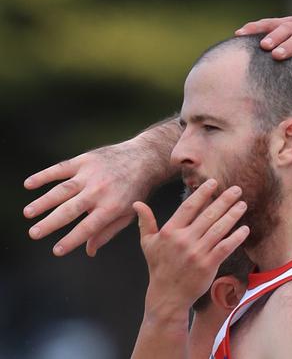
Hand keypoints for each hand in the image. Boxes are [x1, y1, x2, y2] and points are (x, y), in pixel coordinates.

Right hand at [23, 138, 170, 256]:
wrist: (144, 158)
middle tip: (34, 234)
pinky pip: (60, 169)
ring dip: (43, 202)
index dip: (72, 240)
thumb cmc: (136, 190)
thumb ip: (107, 232)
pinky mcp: (84, 160)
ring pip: (62, 190)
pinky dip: (44, 176)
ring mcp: (91, 174)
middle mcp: (100, 191)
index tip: (56, 251)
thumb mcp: (128, 214)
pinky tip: (28, 185)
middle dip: (51, 223)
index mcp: (112, 207)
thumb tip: (89, 251)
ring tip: (28, 213)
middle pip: (70, 210)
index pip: (88, 227)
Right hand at [135, 179, 248, 311]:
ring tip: (242, 204)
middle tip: (237, 189)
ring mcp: (197, 252)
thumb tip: (137, 203)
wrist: (167, 296)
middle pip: (208, 215)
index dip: (202, 193)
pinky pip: (225, 247)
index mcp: (170, 232)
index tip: (213, 182)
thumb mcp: (148, 244)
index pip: (188, 207)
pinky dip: (236, 237)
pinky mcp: (208, 265)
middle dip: (224, 200)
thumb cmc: (159, 268)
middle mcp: (184, 240)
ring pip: (218, 229)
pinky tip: (245, 229)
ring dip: (233, 215)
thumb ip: (146, 222)